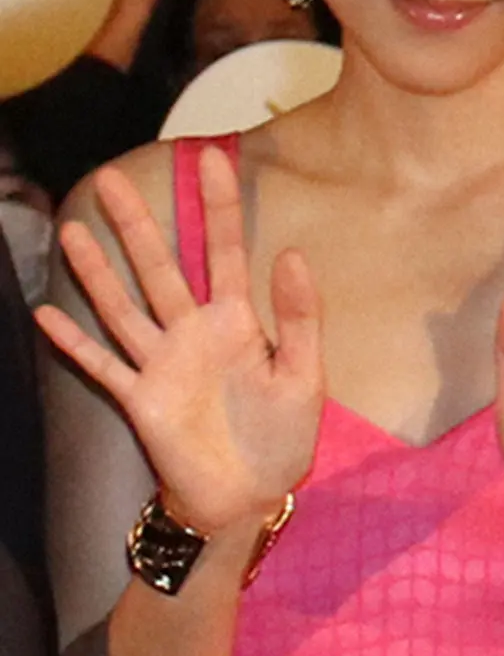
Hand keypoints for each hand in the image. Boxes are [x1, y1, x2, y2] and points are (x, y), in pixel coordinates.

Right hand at [35, 147, 324, 532]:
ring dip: (97, 271)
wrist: (248, 498)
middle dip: (136, 223)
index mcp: (236, 320)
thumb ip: (298, 317)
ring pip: (123, 307)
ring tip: (74, 229)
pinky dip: (73, 344)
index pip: (224, 250)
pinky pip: (102, 366)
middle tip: (110, 177)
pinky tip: (45, 313)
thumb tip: (291, 251)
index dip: (217, 205)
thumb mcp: (305, 375)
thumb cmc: (281, 436)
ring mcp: (162, 364)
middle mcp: (192, 332)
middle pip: (159, 267)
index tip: (210, 157)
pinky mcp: (140, 400)